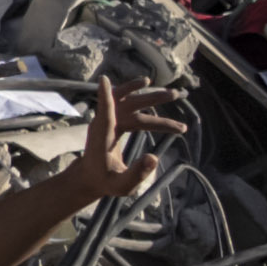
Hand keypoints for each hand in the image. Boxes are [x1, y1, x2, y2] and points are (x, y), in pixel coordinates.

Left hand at [58, 71, 161, 208]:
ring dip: (150, 96)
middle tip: (176, 95)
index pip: (104, 113)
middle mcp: (104, 123)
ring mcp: (107, 119)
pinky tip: (146, 84)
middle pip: (129, 106)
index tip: (103, 80)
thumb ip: (137, 172)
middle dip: (152, 99)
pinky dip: (135, 92)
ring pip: (130, 101)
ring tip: (173, 93)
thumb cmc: (105, 181)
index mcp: (103, 136)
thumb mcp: (122, 184)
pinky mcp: (111, 119)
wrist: (90, 176)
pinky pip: (124, 102)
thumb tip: (154, 158)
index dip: (104, 97)